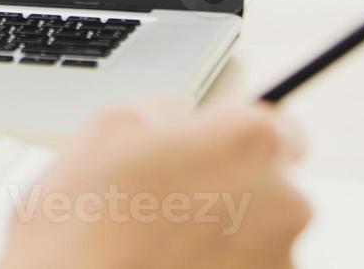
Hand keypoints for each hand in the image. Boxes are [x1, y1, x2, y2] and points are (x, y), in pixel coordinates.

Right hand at [0, 102, 310, 268]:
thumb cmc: (84, 235)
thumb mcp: (103, 131)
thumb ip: (161, 110)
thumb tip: (177, 120)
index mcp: (243, 144)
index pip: (275, 125)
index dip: (236, 140)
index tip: (213, 154)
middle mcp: (278, 201)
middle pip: (265, 182)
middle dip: (223, 188)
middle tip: (164, 203)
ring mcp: (277, 258)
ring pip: (255, 233)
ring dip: (219, 235)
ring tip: (155, 245)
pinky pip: (246, 268)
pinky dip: (217, 267)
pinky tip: (168, 266)